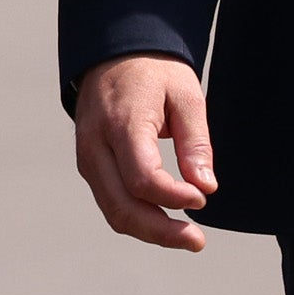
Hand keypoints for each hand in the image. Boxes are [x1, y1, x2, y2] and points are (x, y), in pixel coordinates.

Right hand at [70, 54, 215, 252]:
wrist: (112, 54)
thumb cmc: (153, 72)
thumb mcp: (185, 96)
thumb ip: (195, 142)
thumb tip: (206, 187)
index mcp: (121, 124)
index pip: (143, 179)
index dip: (174, 197)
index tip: (202, 199)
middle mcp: (96, 146)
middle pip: (123, 206)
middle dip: (161, 231)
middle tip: (197, 240)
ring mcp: (88, 159)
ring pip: (114, 212)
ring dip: (150, 231)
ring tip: (187, 237)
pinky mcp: (90, 167)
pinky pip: (111, 203)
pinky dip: (138, 219)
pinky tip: (166, 222)